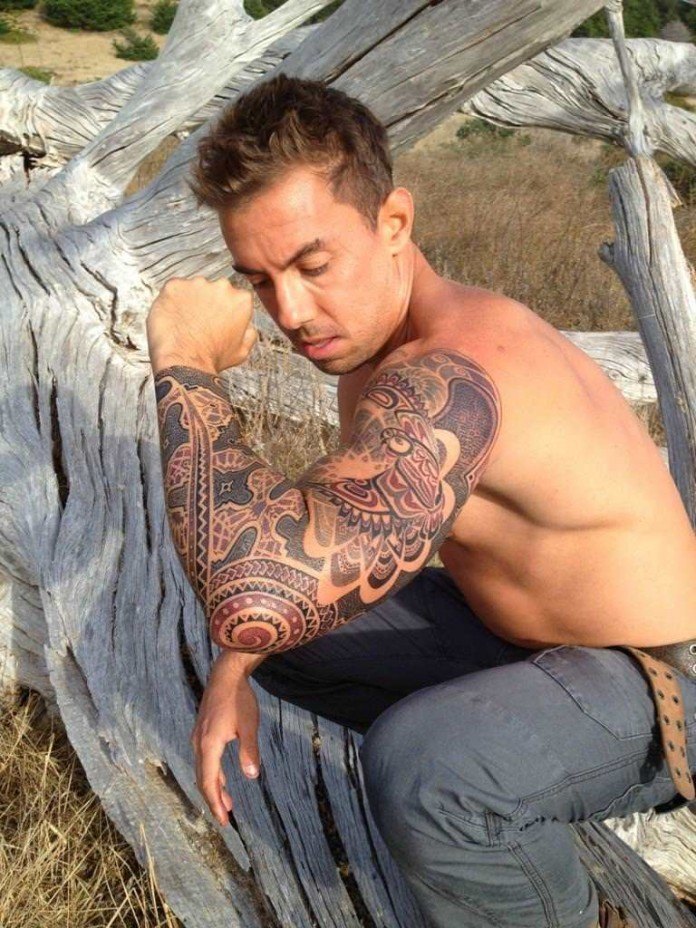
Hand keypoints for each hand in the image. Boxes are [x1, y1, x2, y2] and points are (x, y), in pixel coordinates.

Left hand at [146, 276, 257, 373]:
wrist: (185, 361)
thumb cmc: (212, 358)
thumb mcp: (242, 350)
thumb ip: (249, 333)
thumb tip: (249, 327)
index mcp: (241, 300)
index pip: (235, 297)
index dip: (225, 309)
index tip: (218, 319)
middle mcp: (222, 287)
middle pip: (214, 289)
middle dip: (208, 302)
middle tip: (201, 322)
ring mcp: (197, 284)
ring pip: (194, 288)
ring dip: (190, 300)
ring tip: (185, 322)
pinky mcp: (175, 286)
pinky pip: (173, 289)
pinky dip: (172, 300)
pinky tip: (174, 317)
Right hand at [191, 649, 262, 826]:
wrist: (226, 673)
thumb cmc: (239, 698)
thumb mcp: (249, 725)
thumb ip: (249, 750)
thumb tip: (251, 775)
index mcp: (208, 745)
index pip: (209, 781)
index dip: (215, 802)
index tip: (224, 821)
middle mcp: (198, 743)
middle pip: (202, 778)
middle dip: (213, 799)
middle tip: (225, 817)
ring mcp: (198, 736)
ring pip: (202, 769)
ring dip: (213, 787)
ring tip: (227, 802)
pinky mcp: (202, 730)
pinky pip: (203, 759)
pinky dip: (212, 773)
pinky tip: (221, 777)